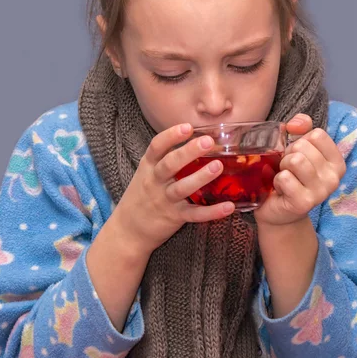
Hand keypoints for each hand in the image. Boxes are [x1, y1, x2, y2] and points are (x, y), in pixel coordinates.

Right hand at [113, 123, 234, 255]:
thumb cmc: (142, 196)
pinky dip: (212, 212)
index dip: (171, 136)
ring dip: (200, 177)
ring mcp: (164, 200)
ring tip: (218, 166)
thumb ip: (165, 158)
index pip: (156, 147)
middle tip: (208, 141)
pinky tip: (229, 206)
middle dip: (188, 152)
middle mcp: (155, 181)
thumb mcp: (147, 173)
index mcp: (148, 167)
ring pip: (182, 188)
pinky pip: (195, 214)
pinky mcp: (175, 217)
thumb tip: (196, 139)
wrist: (127, 230)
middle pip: (170, 164)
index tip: (187, 127)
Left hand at [254, 114, 345, 226]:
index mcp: (336, 162)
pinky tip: (280, 189)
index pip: (317, 134)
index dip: (300, 140)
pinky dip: (276, 181)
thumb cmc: (289, 175)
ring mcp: (321, 192)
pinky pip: (284, 178)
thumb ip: (301, 128)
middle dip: (288, 155)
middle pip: (303, 146)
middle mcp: (334, 178)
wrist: (278, 210)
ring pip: (295, 160)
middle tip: (288, 170)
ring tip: (284, 177)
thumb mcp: (296, 148)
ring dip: (282, 167)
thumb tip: (297, 123)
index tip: (297, 155)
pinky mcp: (305, 203)